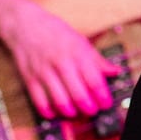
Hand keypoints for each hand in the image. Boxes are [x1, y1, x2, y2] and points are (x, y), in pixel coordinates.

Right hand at [0, 0, 116, 119]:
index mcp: (77, 52)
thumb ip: (97, 59)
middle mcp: (61, 62)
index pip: (94, 80)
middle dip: (88, 108)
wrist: (25, 25)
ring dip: (70, 112)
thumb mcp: (80, 40)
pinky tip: (55, 114)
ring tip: (76, 113)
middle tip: (93, 112)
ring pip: (60, 100)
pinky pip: (39, 101)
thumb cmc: (56, 32)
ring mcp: (44, 71)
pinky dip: (48, 111)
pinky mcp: (29, 78)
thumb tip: (115, 72)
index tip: (106, 104)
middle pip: (78, 93)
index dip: (102, 96)